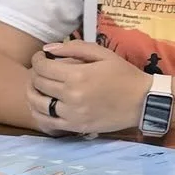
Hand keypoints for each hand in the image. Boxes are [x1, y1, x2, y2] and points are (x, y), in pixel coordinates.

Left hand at [28, 41, 148, 133]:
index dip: (37, 60)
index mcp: (77, 75)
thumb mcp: (103, 54)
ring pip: (37, 104)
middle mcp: (71, 96)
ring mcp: (72, 114)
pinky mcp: (75, 127)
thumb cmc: (124, 74)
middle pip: (38, 84)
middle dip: (34, 74)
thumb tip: (47, 49)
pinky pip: (47, 122)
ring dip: (32, 93)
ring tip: (38, 88)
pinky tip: (42, 106)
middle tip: (40, 71)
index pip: (42, 67)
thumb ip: (74, 48)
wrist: (142, 101)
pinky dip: (38, 113)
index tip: (40, 58)